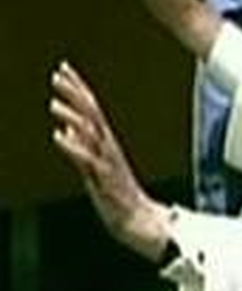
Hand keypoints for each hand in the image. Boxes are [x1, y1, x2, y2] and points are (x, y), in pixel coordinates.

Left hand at [50, 61, 170, 261]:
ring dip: (73, 117)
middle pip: (92, 114)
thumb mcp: (94, 164)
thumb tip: (67, 124)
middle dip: (75, 94)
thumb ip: (80, 143)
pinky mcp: (104, 179)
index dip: (78, 88)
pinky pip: (87, 160)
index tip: (64, 68)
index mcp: (107, 143)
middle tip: (58, 74)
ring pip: (91, 134)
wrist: (137, 221)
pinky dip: (73, 147)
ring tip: (54, 104)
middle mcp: (109, 148)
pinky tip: (58, 136)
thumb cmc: (117, 195)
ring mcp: (108, 163)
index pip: (92, 108)